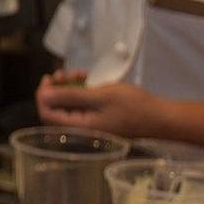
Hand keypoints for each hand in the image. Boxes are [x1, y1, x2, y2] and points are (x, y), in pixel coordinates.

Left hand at [35, 75, 161, 135]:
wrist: (160, 118)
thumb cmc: (133, 106)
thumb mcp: (100, 96)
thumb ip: (70, 96)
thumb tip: (44, 95)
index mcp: (79, 128)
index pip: (46, 114)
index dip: (43, 95)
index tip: (49, 78)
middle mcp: (81, 131)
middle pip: (55, 110)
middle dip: (57, 88)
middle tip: (66, 73)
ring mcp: (90, 127)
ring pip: (67, 106)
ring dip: (68, 88)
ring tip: (79, 74)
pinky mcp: (98, 121)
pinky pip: (80, 107)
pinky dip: (80, 93)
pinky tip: (87, 80)